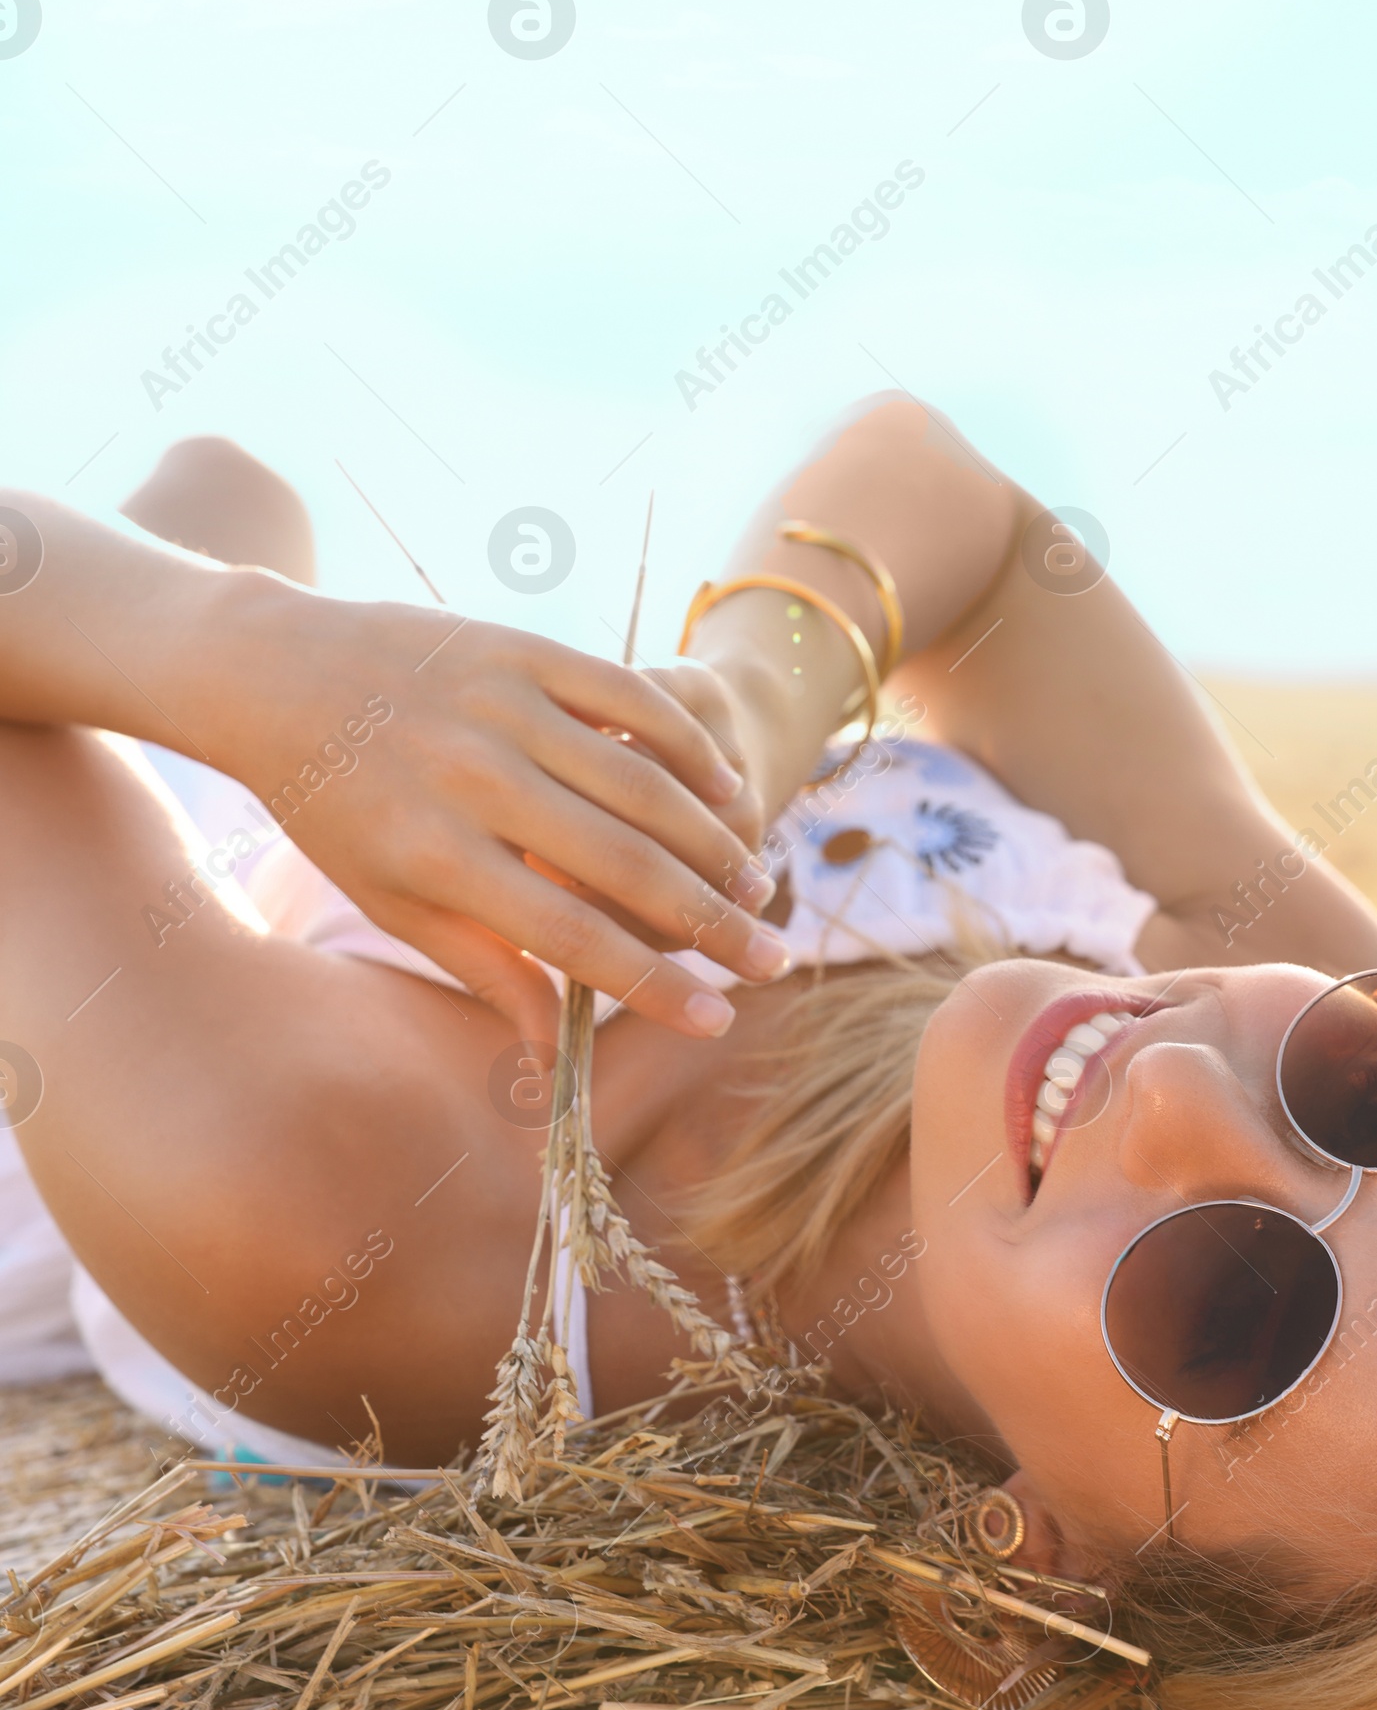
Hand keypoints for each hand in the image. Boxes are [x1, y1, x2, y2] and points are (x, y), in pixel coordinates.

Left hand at [210, 576, 790, 1037]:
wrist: (275, 673)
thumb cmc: (336, 808)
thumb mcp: (390, 899)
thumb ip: (483, 969)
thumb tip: (552, 1059)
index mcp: (438, 858)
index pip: (572, 938)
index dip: (653, 988)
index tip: (717, 1023)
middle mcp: (475, 782)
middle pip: (625, 867)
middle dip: (711, 926)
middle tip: (768, 963)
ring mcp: (503, 707)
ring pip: (642, 784)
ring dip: (712, 844)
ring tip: (755, 892)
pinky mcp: (521, 650)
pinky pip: (628, 699)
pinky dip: (684, 748)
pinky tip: (726, 792)